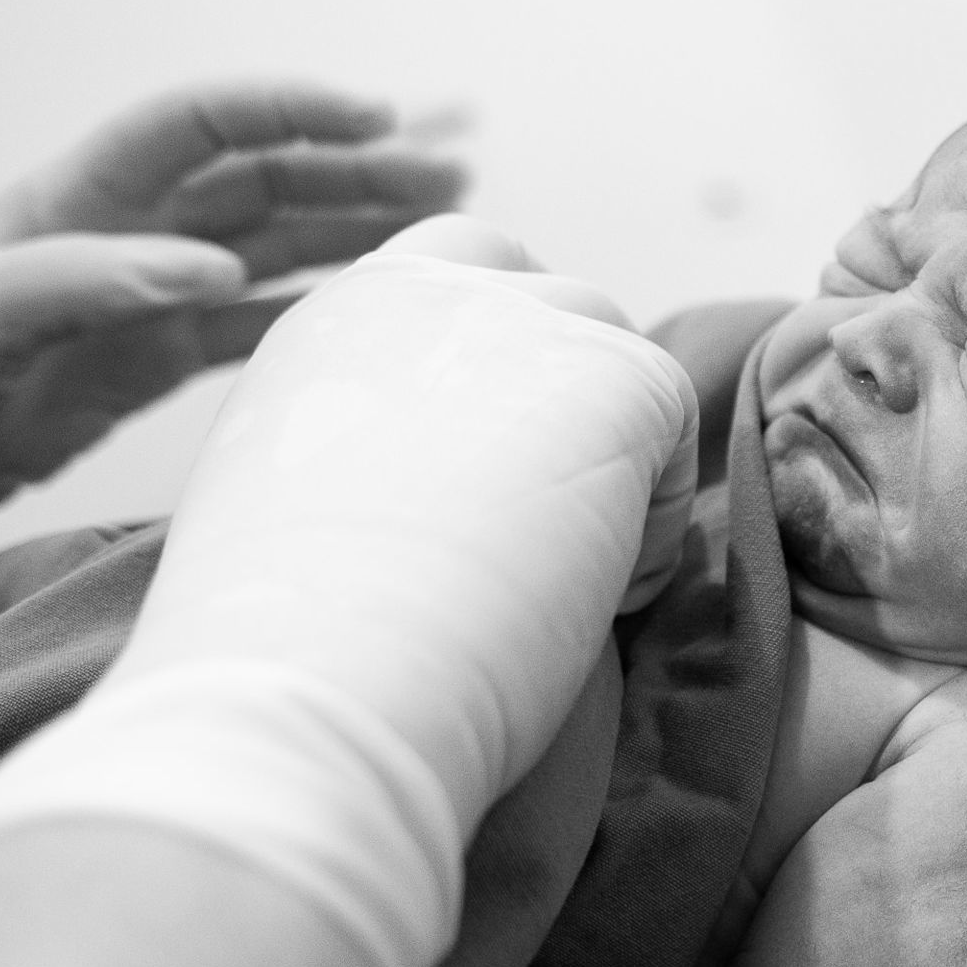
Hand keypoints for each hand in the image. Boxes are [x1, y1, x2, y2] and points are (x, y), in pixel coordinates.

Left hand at [0, 81, 464, 280]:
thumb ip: (78, 286)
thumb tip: (212, 269)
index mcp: (72, 205)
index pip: (201, 125)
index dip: (291, 109)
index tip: (379, 116)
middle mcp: (120, 240)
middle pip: (261, 177)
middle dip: (358, 164)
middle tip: (454, 167)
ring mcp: (139, 301)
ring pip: (272, 244)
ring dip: (356, 227)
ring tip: (444, 220)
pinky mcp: (144, 364)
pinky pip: (254, 322)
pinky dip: (320, 309)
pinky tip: (374, 307)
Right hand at [114, 221, 697, 818]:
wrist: (308, 695)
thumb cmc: (291, 656)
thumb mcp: (299, 506)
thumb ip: (375, 446)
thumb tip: (456, 479)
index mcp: (340, 317)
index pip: (461, 271)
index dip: (506, 369)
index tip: (495, 477)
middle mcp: (429, 287)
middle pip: (559, 306)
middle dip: (575, 411)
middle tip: (530, 545)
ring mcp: (529, 316)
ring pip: (624, 375)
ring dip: (611, 476)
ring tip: (529, 590)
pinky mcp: (620, 372)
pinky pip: (675, 437)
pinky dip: (646, 535)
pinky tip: (569, 602)